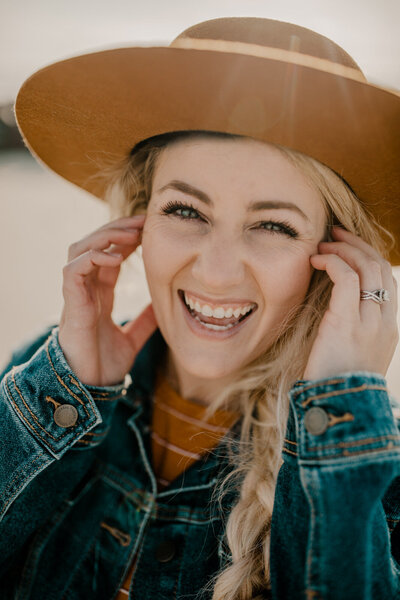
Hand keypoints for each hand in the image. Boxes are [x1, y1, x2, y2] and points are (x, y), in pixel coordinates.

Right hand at [58, 215, 157, 385]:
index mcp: (99, 293)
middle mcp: (86, 288)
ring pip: (80, 248)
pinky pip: (73, 269)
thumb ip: (145, 322)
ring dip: (105, 236)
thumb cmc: (104, 364)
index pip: (110, 255)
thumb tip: (164, 308)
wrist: (90, 387)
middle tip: (143, 222)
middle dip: (117, 229)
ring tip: (131, 234)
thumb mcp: (133, 338)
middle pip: (94, 244)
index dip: (126, 239)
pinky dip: (92, 258)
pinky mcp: (71, 302)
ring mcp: (77, 293)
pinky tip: (115, 258)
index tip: (149, 229)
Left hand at [303, 227, 398, 379]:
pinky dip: (333, 261)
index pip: (386, 280)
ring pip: (367, 267)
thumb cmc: (336, 384)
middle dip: (358, 245)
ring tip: (323, 243)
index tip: (346, 246)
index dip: (368, 257)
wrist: (336, 411)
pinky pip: (347, 278)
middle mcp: (384, 322)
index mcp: (388, 328)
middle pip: (380, 268)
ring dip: (344, 248)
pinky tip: (316, 259)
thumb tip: (334, 312)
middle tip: (335, 233)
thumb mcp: (351, 356)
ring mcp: (370, 322)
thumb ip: (350, 332)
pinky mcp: (347, 323)